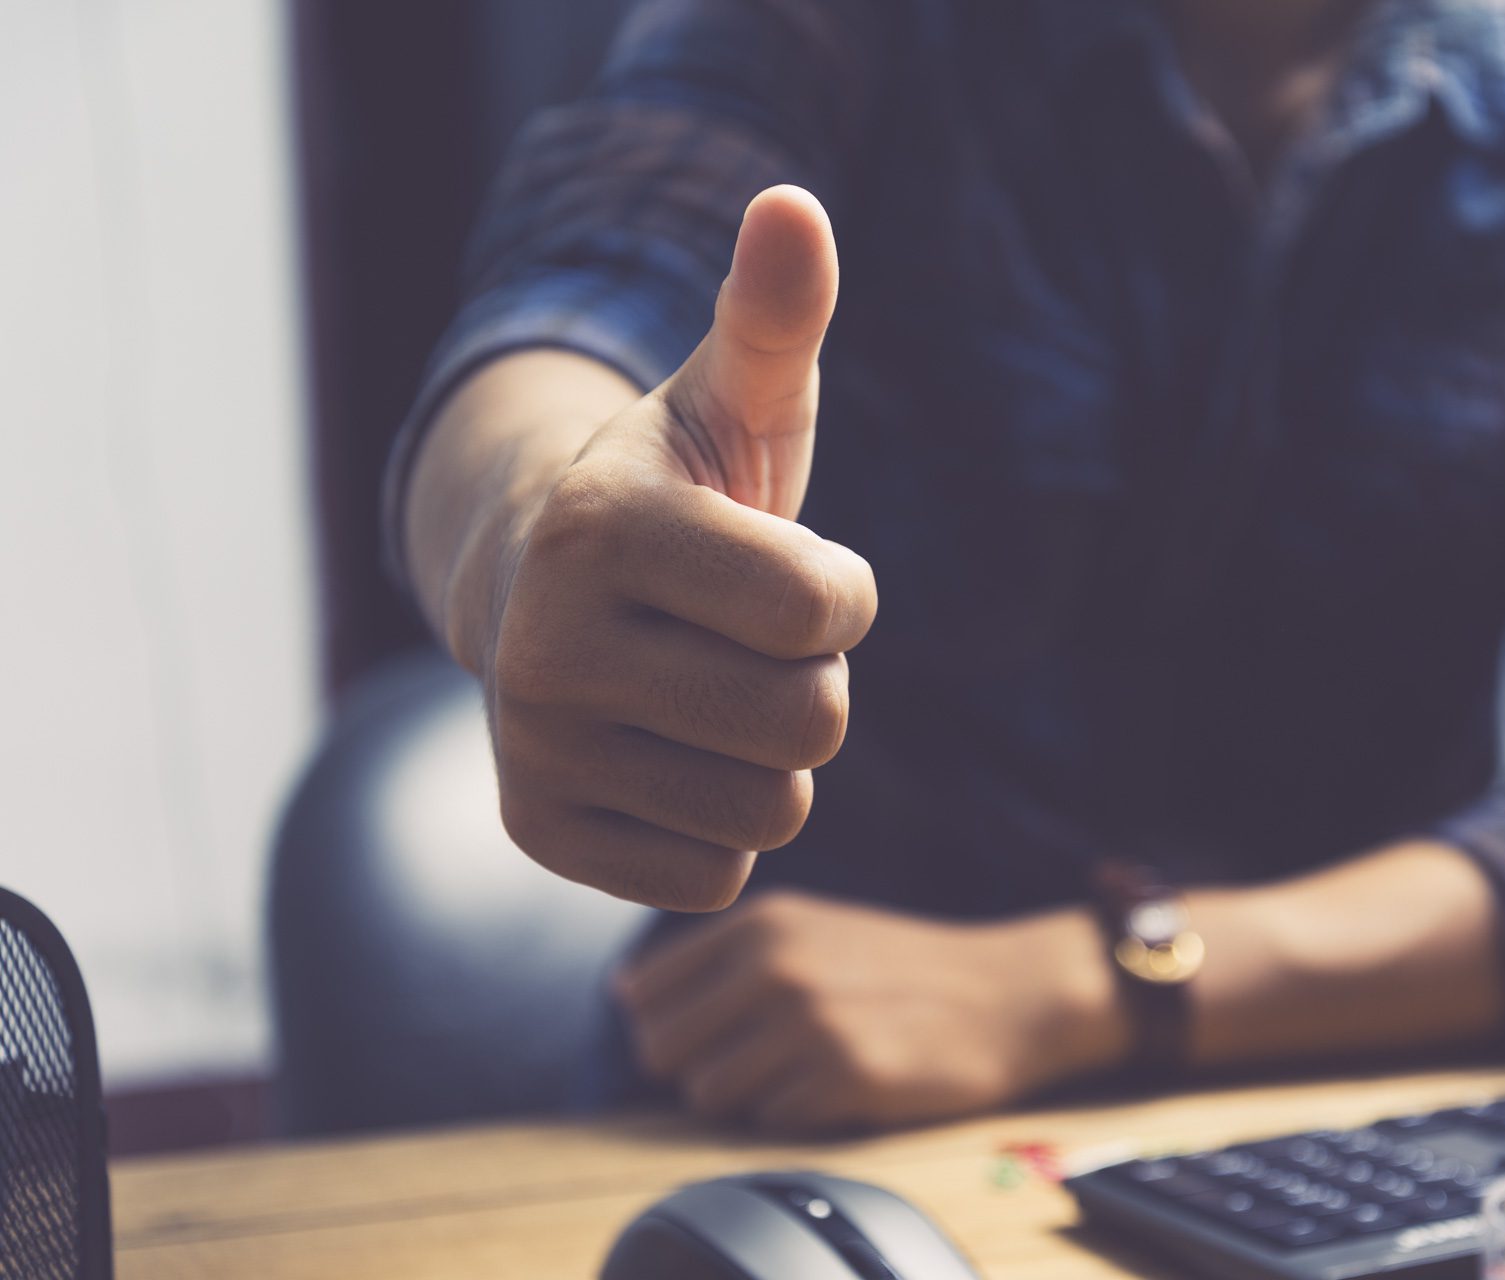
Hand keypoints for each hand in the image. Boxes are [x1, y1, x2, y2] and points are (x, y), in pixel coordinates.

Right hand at [435, 187, 877, 910]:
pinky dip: (724, 826)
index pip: (825, 610)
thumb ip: (776, 314)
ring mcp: (535, 747)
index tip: (794, 571)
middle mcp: (548, 644)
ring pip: (773, 810)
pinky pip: (718, 875)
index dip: (841, 595)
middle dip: (815, 683)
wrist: (547, 586)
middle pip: (811, 723)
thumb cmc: (683, 491)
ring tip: (712, 694)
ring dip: (773, 758)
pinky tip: (676, 756)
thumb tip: (795, 206)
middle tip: (751, 643)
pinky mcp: (541, 831)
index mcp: (606, 528)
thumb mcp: (734, 397)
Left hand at [614, 890, 1129, 1133]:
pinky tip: (838, 1084)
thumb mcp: (807, 927)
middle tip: (756, 1057)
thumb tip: (626, 997)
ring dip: (743, 1094)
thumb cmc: (895, 966)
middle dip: (695, 1064)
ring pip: (707, 1092)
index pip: (643, 993)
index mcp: (761, 922)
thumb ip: (720, 955)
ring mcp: (809, 1021)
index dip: (665, 1022)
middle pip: (661, 1048)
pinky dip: (793, 1113)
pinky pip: (768, 1119)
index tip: (709, 1029)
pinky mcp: (845, 1076)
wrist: (1006, 994)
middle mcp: (776, 964)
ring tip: (798, 1070)